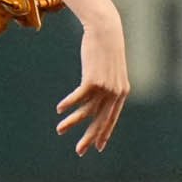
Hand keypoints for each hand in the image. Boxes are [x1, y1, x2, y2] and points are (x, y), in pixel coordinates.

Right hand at [56, 17, 128, 155]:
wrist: (107, 30)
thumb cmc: (106, 49)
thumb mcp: (110, 69)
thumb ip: (106, 84)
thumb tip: (99, 95)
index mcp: (122, 92)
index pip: (112, 119)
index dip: (104, 133)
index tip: (98, 147)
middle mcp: (116, 92)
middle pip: (101, 120)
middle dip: (89, 137)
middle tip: (80, 151)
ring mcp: (105, 87)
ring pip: (87, 111)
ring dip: (72, 121)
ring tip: (59, 129)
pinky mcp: (94, 79)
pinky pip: (79, 97)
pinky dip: (69, 103)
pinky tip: (59, 109)